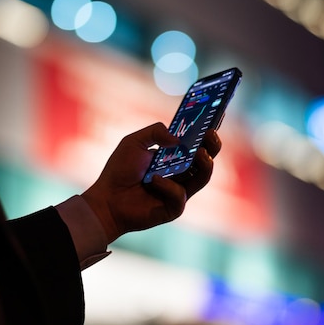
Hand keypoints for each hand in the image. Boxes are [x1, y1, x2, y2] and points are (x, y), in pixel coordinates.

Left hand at [81, 122, 220, 242]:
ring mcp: (179, 191)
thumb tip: (177, 138)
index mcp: (174, 157)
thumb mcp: (134, 142)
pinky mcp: (174, 208)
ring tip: (199, 153)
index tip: (216, 116)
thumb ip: (154, 132)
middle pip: (206, 160)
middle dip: (212, 146)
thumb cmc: (119, 171)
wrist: (106, 199)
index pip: (196, 144)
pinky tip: (153, 180)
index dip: (207, 132)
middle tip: (211, 134)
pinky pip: (180, 195)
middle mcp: (180, 174)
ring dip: (205, 164)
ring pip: (202, 177)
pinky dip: (168, 186)